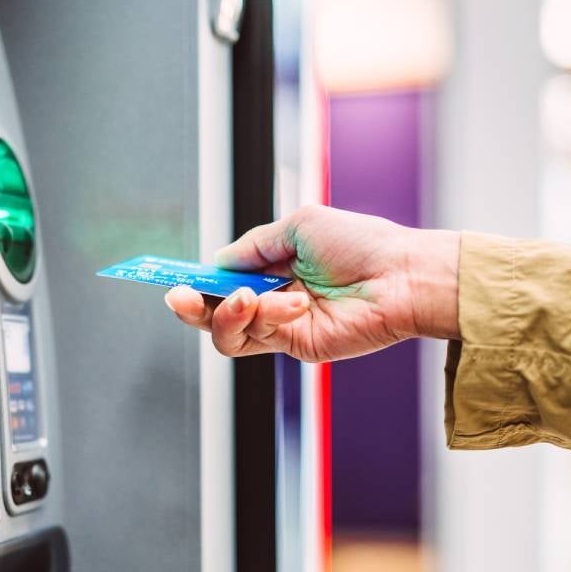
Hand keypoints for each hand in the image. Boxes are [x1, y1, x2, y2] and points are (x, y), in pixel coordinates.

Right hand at [165, 205, 459, 360]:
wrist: (402, 276)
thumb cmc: (363, 244)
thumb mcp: (299, 226)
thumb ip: (254, 246)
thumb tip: (218, 262)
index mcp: (273, 268)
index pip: (221, 279)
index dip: (194, 280)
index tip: (168, 277)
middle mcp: (272, 298)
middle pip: (212, 313)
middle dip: (191, 306)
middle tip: (180, 296)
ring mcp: (282, 326)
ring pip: (226, 332)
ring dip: (228, 313)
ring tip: (248, 297)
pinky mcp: (296, 346)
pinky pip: (256, 338)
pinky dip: (265, 316)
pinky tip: (290, 300)